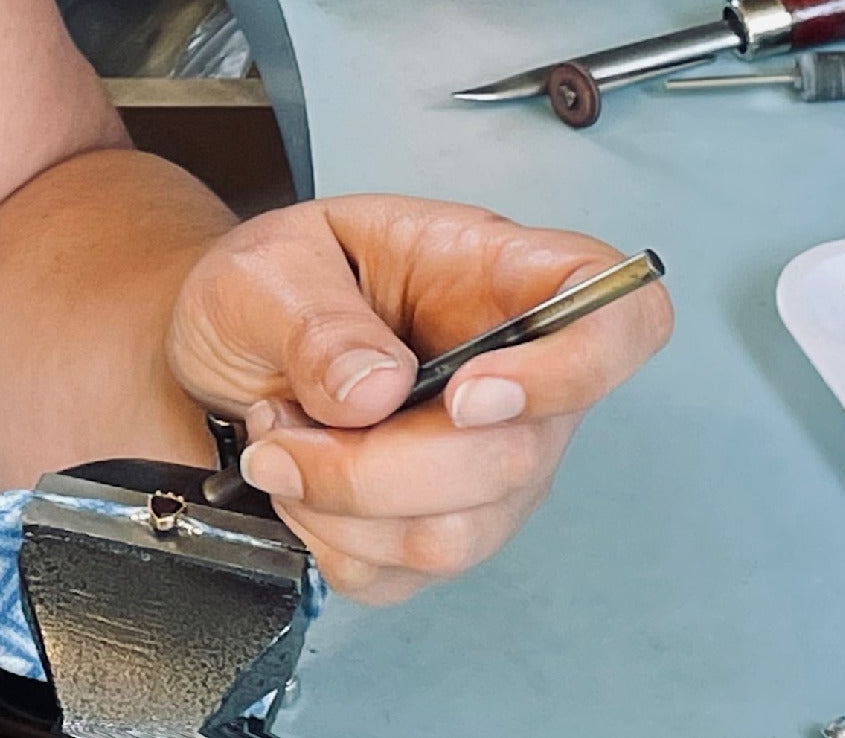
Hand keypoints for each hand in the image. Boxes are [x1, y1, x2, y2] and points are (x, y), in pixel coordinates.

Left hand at [165, 194, 670, 604]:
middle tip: (281, 425)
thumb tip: (376, 389)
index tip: (471, 394)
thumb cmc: (269, 286)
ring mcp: (489, 463)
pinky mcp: (444, 526)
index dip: (579, 369)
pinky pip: (404, 574)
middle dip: (378, 465)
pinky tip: (298, 485)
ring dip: (340, 505)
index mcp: (491, 274)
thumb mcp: (266, 269)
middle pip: (518, 456)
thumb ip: (316, 320)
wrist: (223, 344)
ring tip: (278, 439)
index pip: (621, 318)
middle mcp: (514, 374)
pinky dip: (329, 541)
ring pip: (459, 534)